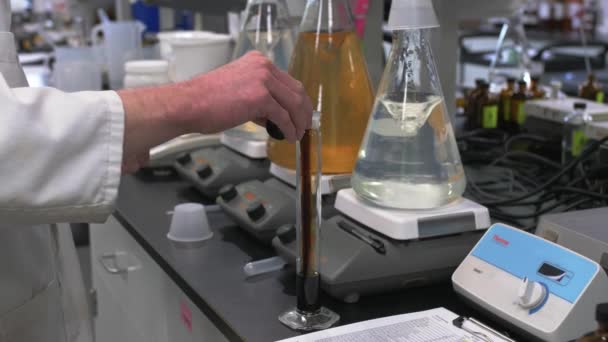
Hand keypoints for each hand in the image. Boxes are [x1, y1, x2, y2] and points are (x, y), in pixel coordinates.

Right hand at [118, 51, 312, 172]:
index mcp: (257, 62)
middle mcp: (263, 67)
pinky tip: (289, 136)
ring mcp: (262, 80)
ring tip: (298, 134)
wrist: (188, 104)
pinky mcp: (260, 97)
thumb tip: (272, 114)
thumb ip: (257, 97)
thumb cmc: (206, 101)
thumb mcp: (237, 90)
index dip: (298, 99)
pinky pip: (283, 116)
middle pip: (296, 90)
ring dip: (299, 122)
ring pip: (294, 103)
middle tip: (305, 125)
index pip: (288, 81)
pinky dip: (289, 128)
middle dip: (304, 111)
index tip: (300, 113)